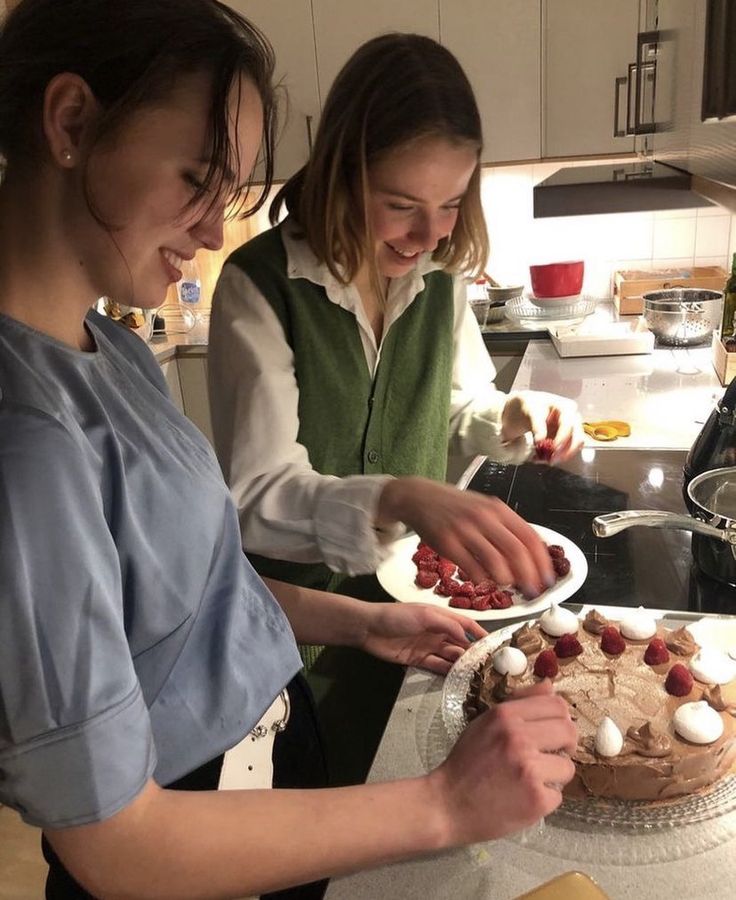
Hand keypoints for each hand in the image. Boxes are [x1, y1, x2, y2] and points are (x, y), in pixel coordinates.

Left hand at [356, 603, 487, 674]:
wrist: (368, 628)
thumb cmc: (397, 616)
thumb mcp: (425, 615)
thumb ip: (449, 625)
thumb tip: (469, 638)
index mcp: (441, 617)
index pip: (467, 625)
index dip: (481, 634)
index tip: (496, 646)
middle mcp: (438, 632)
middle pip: (461, 644)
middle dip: (474, 654)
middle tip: (490, 667)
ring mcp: (429, 647)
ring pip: (451, 657)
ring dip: (463, 665)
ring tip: (478, 677)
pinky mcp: (419, 660)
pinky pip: (438, 667)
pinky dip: (448, 672)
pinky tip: (460, 679)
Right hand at [378, 478, 555, 593]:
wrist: (420, 497)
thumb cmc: (455, 506)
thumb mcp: (484, 508)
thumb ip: (505, 528)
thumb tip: (529, 556)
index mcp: (498, 509)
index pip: (529, 537)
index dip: (542, 561)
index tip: (548, 578)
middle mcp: (485, 517)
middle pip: (516, 551)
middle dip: (529, 576)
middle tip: (533, 591)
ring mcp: (465, 529)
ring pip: (495, 560)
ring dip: (506, 579)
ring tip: (509, 587)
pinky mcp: (447, 542)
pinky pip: (470, 566)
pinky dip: (481, 579)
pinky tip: (484, 582)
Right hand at [428, 681, 576, 843]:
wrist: (448, 804)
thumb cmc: (467, 762)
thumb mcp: (486, 722)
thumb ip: (519, 702)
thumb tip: (550, 686)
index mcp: (505, 715)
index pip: (556, 705)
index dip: (561, 718)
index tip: (554, 731)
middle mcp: (519, 738)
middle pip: (569, 732)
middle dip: (566, 745)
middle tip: (551, 755)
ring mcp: (529, 769)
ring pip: (567, 766)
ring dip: (554, 775)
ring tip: (531, 780)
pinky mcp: (536, 799)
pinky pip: (558, 795)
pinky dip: (544, 799)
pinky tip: (524, 798)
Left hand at [502, 391, 584, 462]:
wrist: (529, 408)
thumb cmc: (532, 406)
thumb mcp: (532, 411)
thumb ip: (537, 425)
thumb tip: (540, 440)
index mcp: (566, 408)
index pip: (568, 424)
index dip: (562, 438)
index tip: (553, 448)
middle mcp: (573, 419)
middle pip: (577, 438)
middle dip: (565, 451)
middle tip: (551, 460)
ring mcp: (572, 430)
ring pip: (573, 447)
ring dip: (560, 457)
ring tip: (542, 460)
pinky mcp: (568, 439)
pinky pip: (567, 451)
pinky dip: (555, 457)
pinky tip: (541, 458)